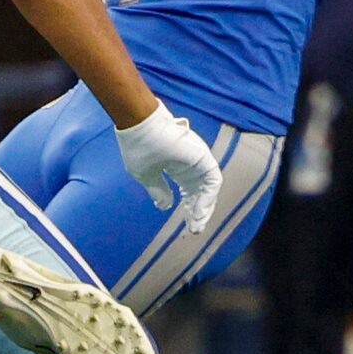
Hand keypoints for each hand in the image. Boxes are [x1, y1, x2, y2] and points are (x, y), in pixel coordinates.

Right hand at [115, 103, 221, 232]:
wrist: (139, 125)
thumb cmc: (139, 147)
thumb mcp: (145, 175)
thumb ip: (158, 191)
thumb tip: (165, 207)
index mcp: (174, 168)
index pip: (188, 192)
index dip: (188, 209)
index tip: (188, 225)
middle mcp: (189, 166)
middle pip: (199, 193)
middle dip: (198, 211)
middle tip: (195, 228)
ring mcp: (197, 161)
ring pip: (209, 189)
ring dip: (205, 207)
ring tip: (198, 223)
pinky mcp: (203, 157)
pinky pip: (213, 180)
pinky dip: (208, 196)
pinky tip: (199, 209)